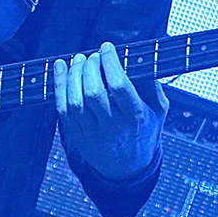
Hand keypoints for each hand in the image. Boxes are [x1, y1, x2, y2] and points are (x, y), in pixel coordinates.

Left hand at [54, 42, 168, 180]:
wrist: (129, 169)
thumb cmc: (144, 132)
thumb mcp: (159, 110)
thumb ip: (152, 84)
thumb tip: (139, 59)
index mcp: (135, 117)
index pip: (119, 86)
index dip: (110, 63)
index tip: (107, 48)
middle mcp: (112, 127)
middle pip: (93, 92)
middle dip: (90, 66)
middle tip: (93, 56)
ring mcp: (92, 133)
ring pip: (75, 100)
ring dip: (73, 74)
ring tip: (79, 60)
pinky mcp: (77, 136)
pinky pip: (62, 109)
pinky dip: (58, 86)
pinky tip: (60, 69)